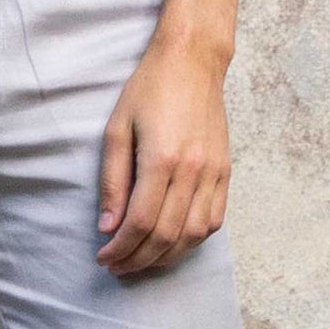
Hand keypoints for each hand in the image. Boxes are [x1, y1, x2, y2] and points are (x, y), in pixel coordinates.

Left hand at [96, 33, 232, 276]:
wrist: (192, 61)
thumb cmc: (149, 90)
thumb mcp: (117, 130)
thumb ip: (113, 181)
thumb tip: (108, 226)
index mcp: (162, 159)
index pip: (140, 222)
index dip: (120, 248)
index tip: (103, 256)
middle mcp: (192, 171)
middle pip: (167, 236)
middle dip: (138, 259)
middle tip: (117, 267)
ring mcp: (214, 173)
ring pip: (194, 235)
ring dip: (166, 257)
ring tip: (142, 261)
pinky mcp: (226, 171)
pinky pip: (214, 220)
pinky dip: (193, 240)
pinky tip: (173, 243)